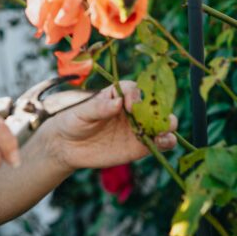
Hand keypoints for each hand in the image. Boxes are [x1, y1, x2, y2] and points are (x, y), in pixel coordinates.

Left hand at [42, 80, 177, 171]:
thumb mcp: (81, 113)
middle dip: (159, 109)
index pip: (134, 89)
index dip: (136, 96)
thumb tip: (118, 102)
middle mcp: (133, 109)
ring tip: (161, 132)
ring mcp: (139, 127)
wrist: (69, 146)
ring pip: (163, 122)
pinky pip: (161, 142)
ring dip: (167, 125)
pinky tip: (162, 142)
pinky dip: (167, 141)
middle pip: (154, 104)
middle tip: (153, 119)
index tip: (129, 107)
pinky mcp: (141, 146)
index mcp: (118, 94)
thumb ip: (98, 107)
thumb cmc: (73, 121)